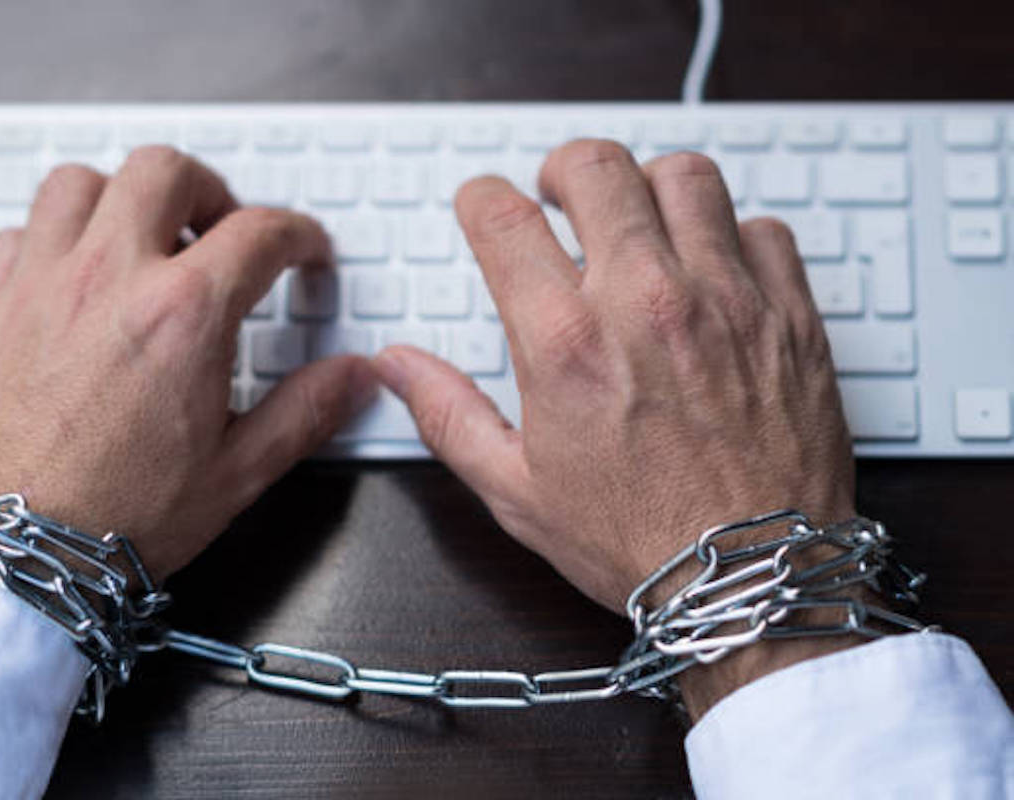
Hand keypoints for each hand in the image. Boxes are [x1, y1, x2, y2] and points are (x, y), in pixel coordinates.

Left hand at [0, 146, 375, 581]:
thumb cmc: (120, 521)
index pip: (260, 232)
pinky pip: (19, 230)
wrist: (14, 556)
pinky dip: (53, 236)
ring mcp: (40, 285)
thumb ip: (306, 412)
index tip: (303, 250)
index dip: (298, 233)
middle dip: (209, 190)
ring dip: (123, 198)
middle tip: (223, 228)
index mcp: (184, 316)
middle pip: (165, 172)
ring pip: (81, 182)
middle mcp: (108, 280)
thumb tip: (355, 376)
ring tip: (144, 237)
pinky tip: (72, 274)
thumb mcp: (238, 472)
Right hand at [373, 141, 856, 717]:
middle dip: (562, 169)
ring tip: (639, 221)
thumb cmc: (636, 543)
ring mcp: (726, 300)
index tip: (484, 206)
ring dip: (648, 186)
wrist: (753, 581)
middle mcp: (645, 302)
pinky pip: (762, 228)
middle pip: (595, 168)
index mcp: (565, 344)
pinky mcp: (790, 314)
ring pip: (685, 176)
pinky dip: (731, 234)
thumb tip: (396, 365)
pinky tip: (713, 270)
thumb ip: (448, 414)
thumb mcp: (516, 491)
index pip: (503, 217)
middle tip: (559, 195)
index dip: (481, 199)